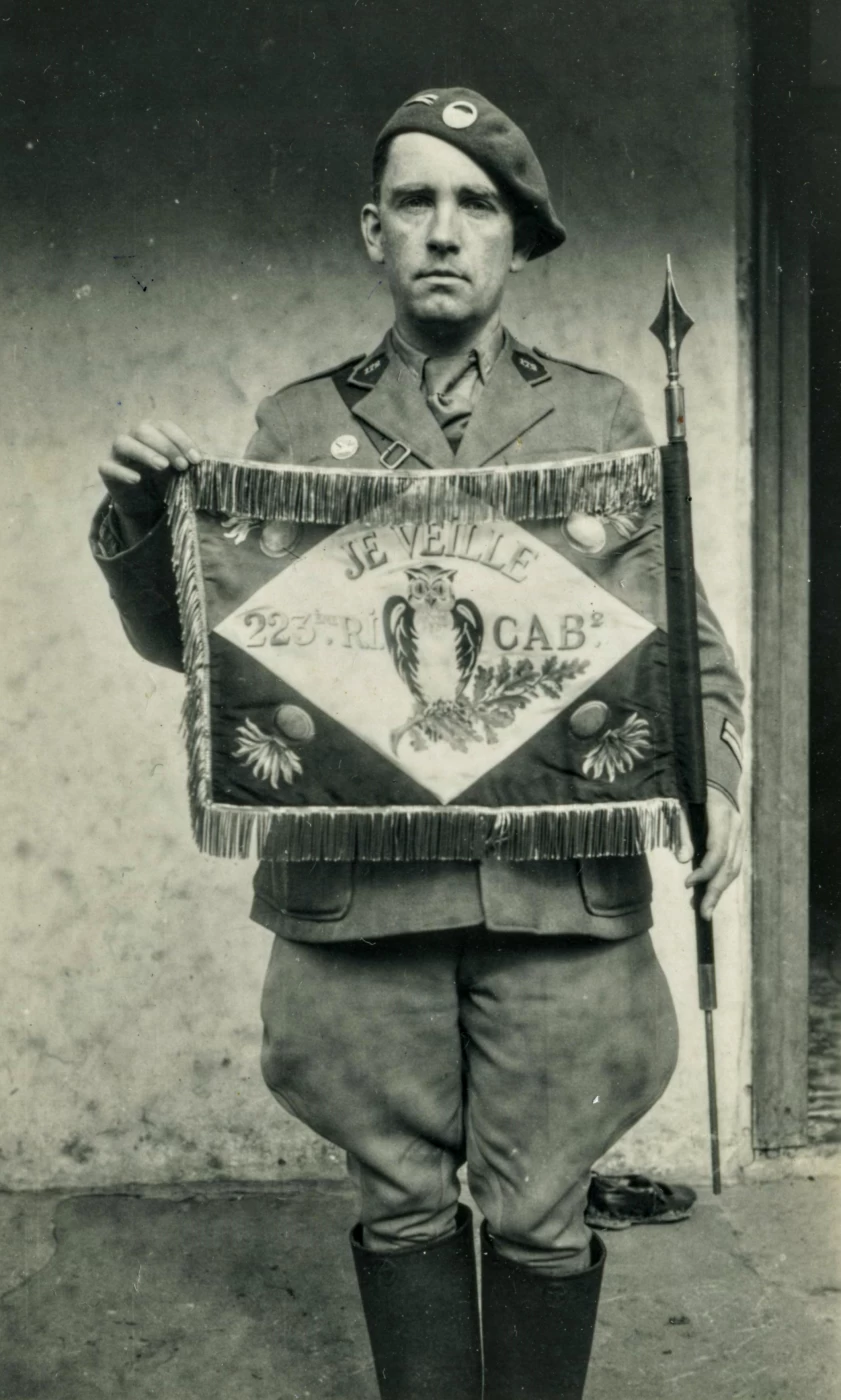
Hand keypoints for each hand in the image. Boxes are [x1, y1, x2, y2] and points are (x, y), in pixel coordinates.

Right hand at [99, 420, 202, 544]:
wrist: (147, 505)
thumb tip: (211, 461)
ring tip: (162, 467)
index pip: (165, 426)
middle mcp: (134, 437)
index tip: (196, 460)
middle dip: (165, 445)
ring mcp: (117, 453)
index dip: (181, 440)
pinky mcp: (106, 470)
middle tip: (182, 466)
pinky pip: (107, 466)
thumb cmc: (166, 481)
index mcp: (154, 432)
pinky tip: (136, 479)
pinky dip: (121, 471)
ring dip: (144, 452)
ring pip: (123, 442)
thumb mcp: (182, 472)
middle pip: (143, 429)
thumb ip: (193, 464)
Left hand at [677, 786, 742, 920]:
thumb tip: (682, 859)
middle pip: (729, 865)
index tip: (688, 884)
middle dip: (715, 891)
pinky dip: (724, 879)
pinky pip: (735, 862)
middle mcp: (736, 825)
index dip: (704, 871)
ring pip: (735, 867)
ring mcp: (740, 832)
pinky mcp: (739, 837)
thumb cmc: (694, 787)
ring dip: (720, 890)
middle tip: (703, 913)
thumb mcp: (682, 803)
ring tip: (706, 909)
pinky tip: (713, 892)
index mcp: (722, 815)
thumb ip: (683, 830)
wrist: (717, 770)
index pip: (718, 851)